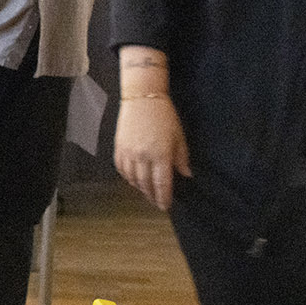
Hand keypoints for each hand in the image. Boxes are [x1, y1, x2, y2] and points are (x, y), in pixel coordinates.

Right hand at [113, 96, 190, 211]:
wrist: (142, 98)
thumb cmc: (164, 115)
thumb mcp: (179, 136)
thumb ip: (182, 158)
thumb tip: (186, 174)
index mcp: (160, 154)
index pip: (162, 183)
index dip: (163, 197)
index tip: (165, 206)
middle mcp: (142, 156)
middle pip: (146, 184)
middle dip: (151, 195)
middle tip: (156, 202)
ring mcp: (129, 152)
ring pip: (132, 179)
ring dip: (139, 188)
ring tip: (146, 191)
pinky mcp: (119, 147)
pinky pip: (121, 168)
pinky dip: (127, 177)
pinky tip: (133, 179)